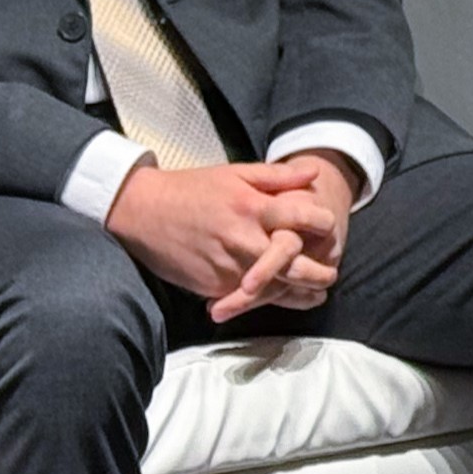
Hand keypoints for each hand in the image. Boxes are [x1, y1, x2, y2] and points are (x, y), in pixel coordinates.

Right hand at [105, 161, 342, 320]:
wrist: (141, 212)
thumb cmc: (191, 189)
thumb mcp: (235, 173)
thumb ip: (277, 176)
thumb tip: (315, 173)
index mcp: (253, 206)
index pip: (304, 217)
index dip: (323, 223)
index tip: (330, 226)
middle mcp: (244, 239)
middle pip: (296, 264)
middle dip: (319, 272)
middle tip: (331, 275)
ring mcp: (229, 266)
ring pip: (275, 287)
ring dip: (299, 293)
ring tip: (315, 294)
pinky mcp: (213, 286)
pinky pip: (248, 298)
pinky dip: (267, 300)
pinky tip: (281, 299)